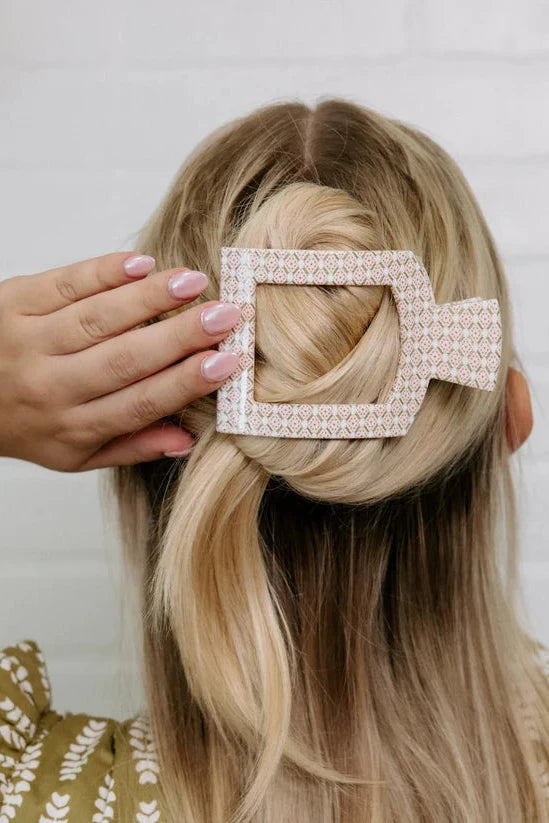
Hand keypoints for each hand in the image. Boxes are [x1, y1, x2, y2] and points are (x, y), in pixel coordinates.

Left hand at [0, 252, 240, 470]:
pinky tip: (142, 264)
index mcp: (73, 427)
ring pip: (99, 318)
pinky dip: (104, 272)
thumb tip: (187, 441)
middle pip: (126, 359)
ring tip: (194, 283)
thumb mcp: (74, 456)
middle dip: (182, 336)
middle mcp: (52, 387)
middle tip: (226, 316)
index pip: (139, 404)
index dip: (186, 383)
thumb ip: (131, 447)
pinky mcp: (14, 302)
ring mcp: (30, 341)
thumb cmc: (27, 424)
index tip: (226, 364)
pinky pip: (66, 284)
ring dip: (150, 298)